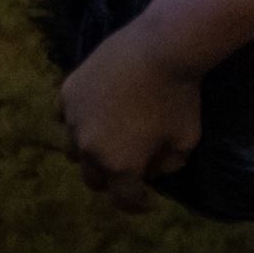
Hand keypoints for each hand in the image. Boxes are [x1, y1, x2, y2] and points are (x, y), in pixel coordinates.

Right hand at [58, 36, 202, 211]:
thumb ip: (170, 163)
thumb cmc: (179, 95)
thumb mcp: (188, 138)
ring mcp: (72, 119)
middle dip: (111, 178)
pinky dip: (78, 120)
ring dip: (88, 151)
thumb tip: (154, 170)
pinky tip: (93, 112)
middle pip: (93, 178)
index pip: (123, 200)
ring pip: (73, 149)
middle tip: (127, 167)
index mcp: (119, 164)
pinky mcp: (67, 92)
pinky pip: (65, 116)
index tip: (147, 201)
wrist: (161, 48)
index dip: (137, 204)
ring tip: (106, 138)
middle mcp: (88, 148)